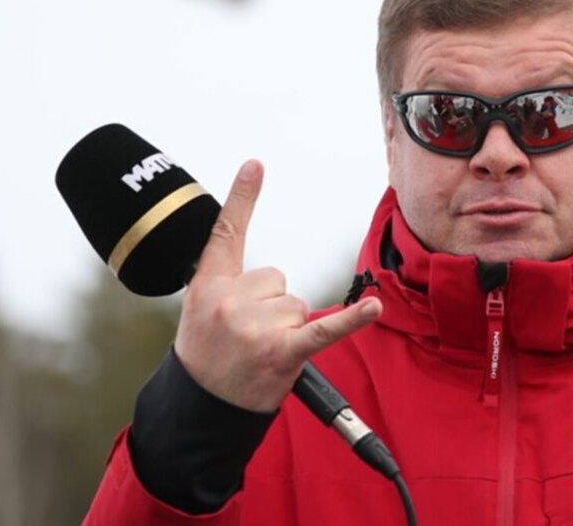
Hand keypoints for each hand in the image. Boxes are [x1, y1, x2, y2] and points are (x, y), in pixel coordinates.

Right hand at [173, 160, 381, 411]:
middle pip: (278, 279)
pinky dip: (351, 320)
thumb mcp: (199, 311)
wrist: (202, 408)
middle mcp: (230, 300)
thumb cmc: (207, 356)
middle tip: (247, 338)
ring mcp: (255, 326)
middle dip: (270, 308)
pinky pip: (324, 328)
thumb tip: (271, 274)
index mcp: (208, 285)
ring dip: (286, 329)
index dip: (242, 197)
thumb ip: (228, 283)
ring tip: (259, 352)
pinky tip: (373, 308)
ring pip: (296, 305)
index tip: (256, 165)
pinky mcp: (282, 351)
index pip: (226, 233)